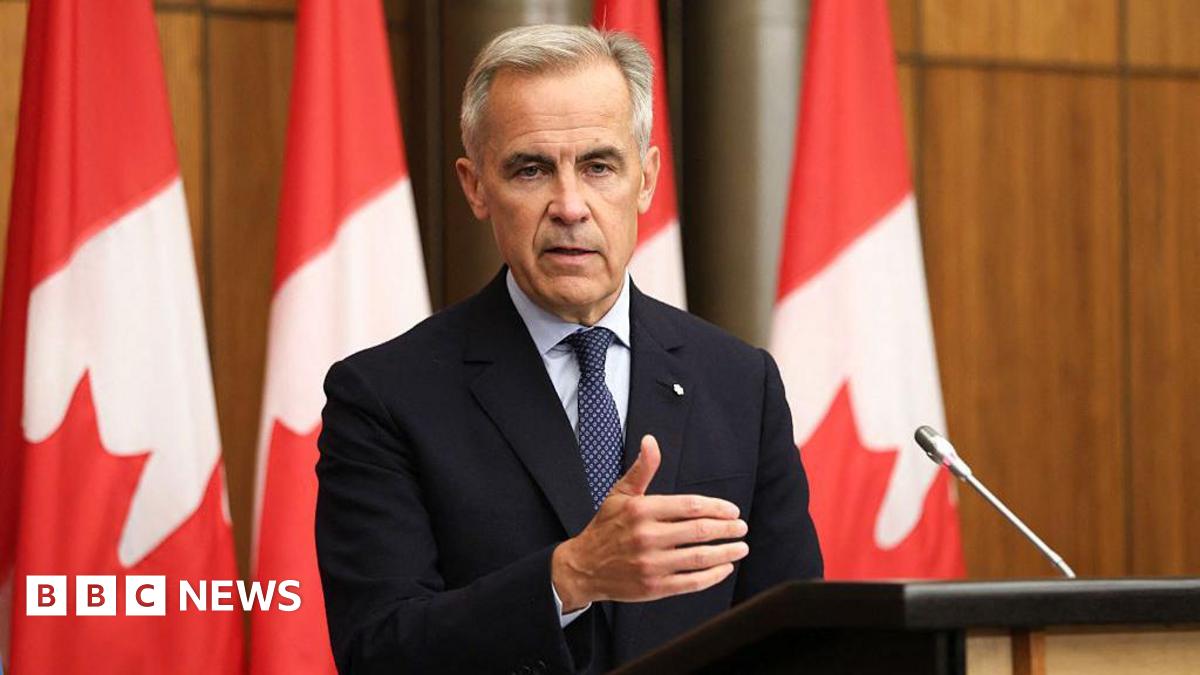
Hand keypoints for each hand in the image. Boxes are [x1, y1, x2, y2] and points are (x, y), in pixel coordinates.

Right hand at [551, 435, 748, 611]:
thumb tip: (651, 441)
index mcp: (641, 510)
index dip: (717, 508)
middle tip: (741, 528)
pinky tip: (724, 568)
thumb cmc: (606, 527)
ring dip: (726, 552)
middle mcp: (647, 536)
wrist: (583, 566)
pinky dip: (712, 576)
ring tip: (740, 548)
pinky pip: (691, 581)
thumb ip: (642, 469)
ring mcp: (651, 563)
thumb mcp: (620, 494)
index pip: (690, 506)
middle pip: (699, 531)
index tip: (732, 511)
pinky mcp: (654, 587)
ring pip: (699, 557)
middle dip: (727, 529)